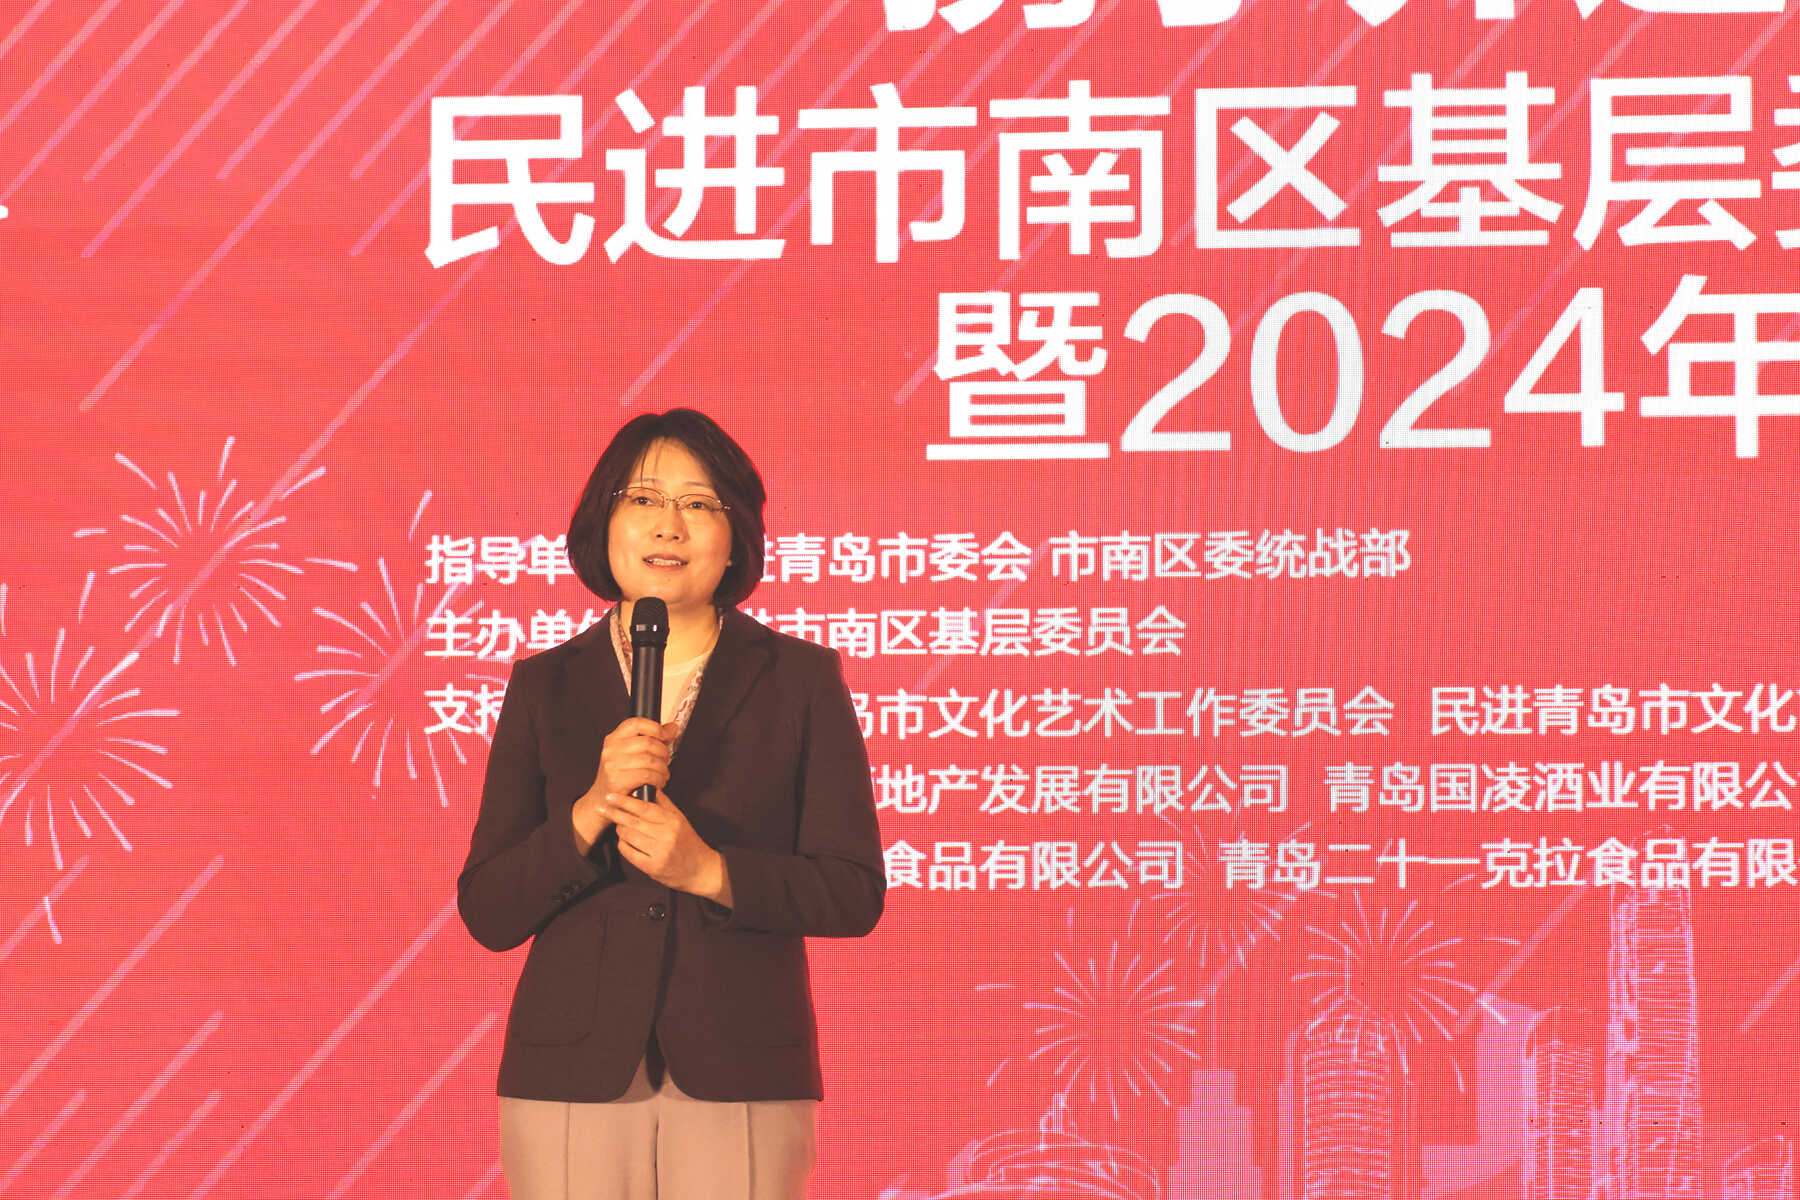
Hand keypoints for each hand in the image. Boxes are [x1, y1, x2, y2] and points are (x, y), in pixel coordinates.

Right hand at [573, 717, 678, 853]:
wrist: (602, 800)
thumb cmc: (620, 776)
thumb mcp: (630, 754)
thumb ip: (651, 739)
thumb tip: (672, 727)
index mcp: (613, 739)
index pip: (636, 723)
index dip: (655, 727)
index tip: (666, 735)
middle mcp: (611, 750)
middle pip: (648, 742)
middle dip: (663, 752)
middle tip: (666, 760)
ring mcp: (613, 765)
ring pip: (650, 760)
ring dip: (663, 768)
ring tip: (663, 774)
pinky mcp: (618, 780)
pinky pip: (647, 775)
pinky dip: (658, 779)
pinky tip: (658, 782)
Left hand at [601, 789, 731, 903]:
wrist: (700, 870)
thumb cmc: (688, 842)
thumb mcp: (680, 819)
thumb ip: (663, 804)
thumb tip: (646, 788)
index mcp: (673, 821)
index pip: (644, 808)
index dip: (625, 801)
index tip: (611, 796)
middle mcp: (667, 836)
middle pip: (633, 822)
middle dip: (615, 814)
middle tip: (602, 808)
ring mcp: (659, 853)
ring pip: (629, 837)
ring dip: (620, 830)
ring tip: (619, 826)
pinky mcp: (653, 868)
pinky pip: (629, 853)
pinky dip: (623, 845)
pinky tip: (625, 841)